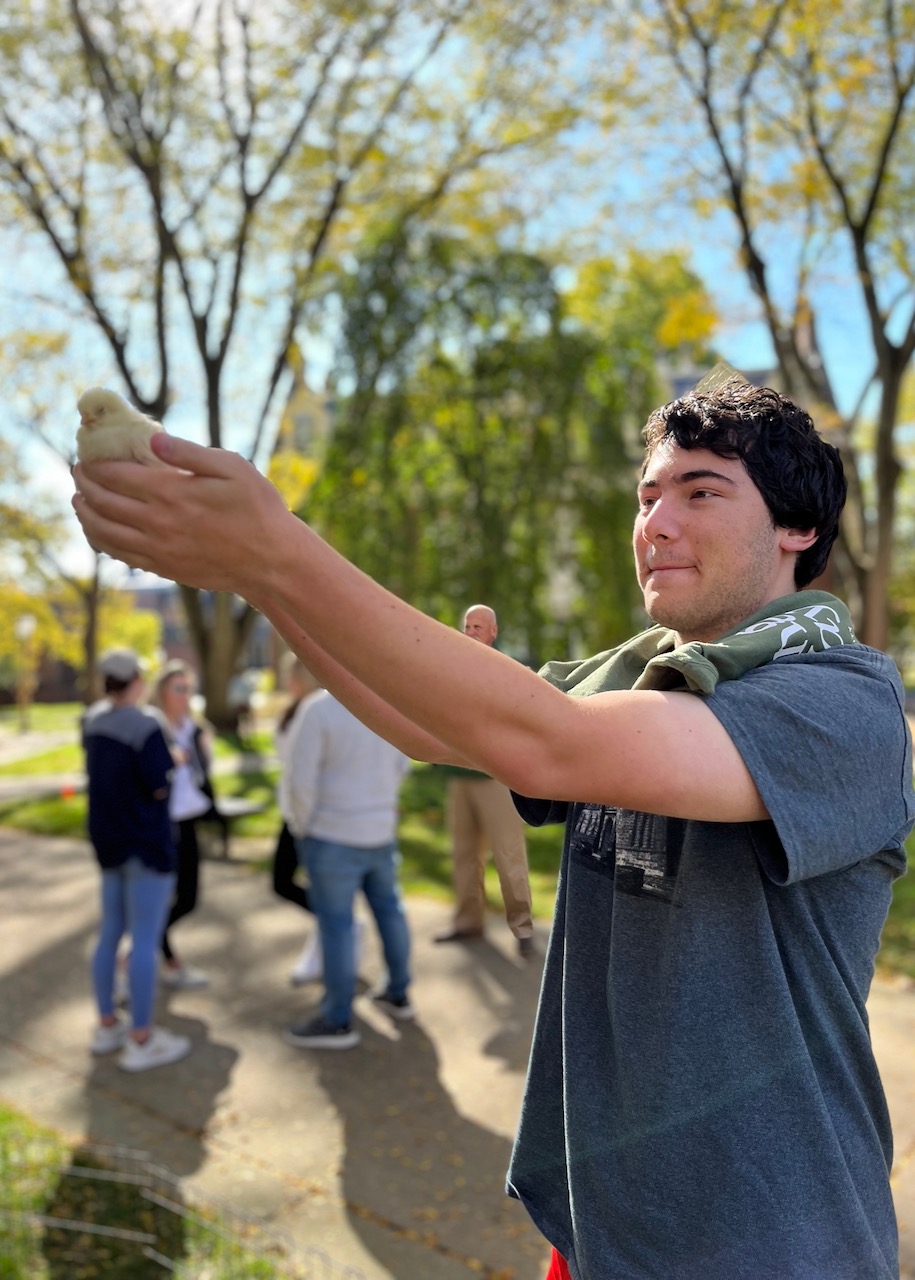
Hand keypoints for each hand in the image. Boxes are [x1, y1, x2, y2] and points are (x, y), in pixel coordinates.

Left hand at [72, 433, 289, 594]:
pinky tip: (98, 531)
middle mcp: (158, 522)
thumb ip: (190, 452)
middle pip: (103, 501)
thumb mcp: (233, 468)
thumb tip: (153, 438)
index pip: (115, 474)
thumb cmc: (258, 508)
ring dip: (85, 514)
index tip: (87, 455)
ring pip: (104, 531)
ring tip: (79, 501)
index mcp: (171, 492)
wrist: (272, 560)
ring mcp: (158, 549)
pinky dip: (101, 540)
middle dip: (84, 484)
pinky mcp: (164, 568)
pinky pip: (120, 554)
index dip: (95, 464)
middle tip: (78, 472)